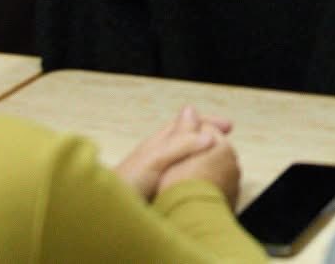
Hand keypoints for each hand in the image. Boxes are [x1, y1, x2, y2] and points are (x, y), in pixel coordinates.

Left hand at [115, 106, 234, 199]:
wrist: (105, 213)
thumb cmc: (125, 184)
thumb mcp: (154, 160)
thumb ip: (179, 145)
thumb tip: (209, 136)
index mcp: (158, 143)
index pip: (186, 124)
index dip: (207, 122)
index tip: (228, 126)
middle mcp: (159, 156)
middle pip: (187, 140)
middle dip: (207, 137)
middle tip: (228, 141)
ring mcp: (158, 175)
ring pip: (185, 159)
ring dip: (202, 157)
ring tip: (219, 162)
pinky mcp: (159, 192)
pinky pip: (182, 179)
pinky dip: (194, 176)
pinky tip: (201, 185)